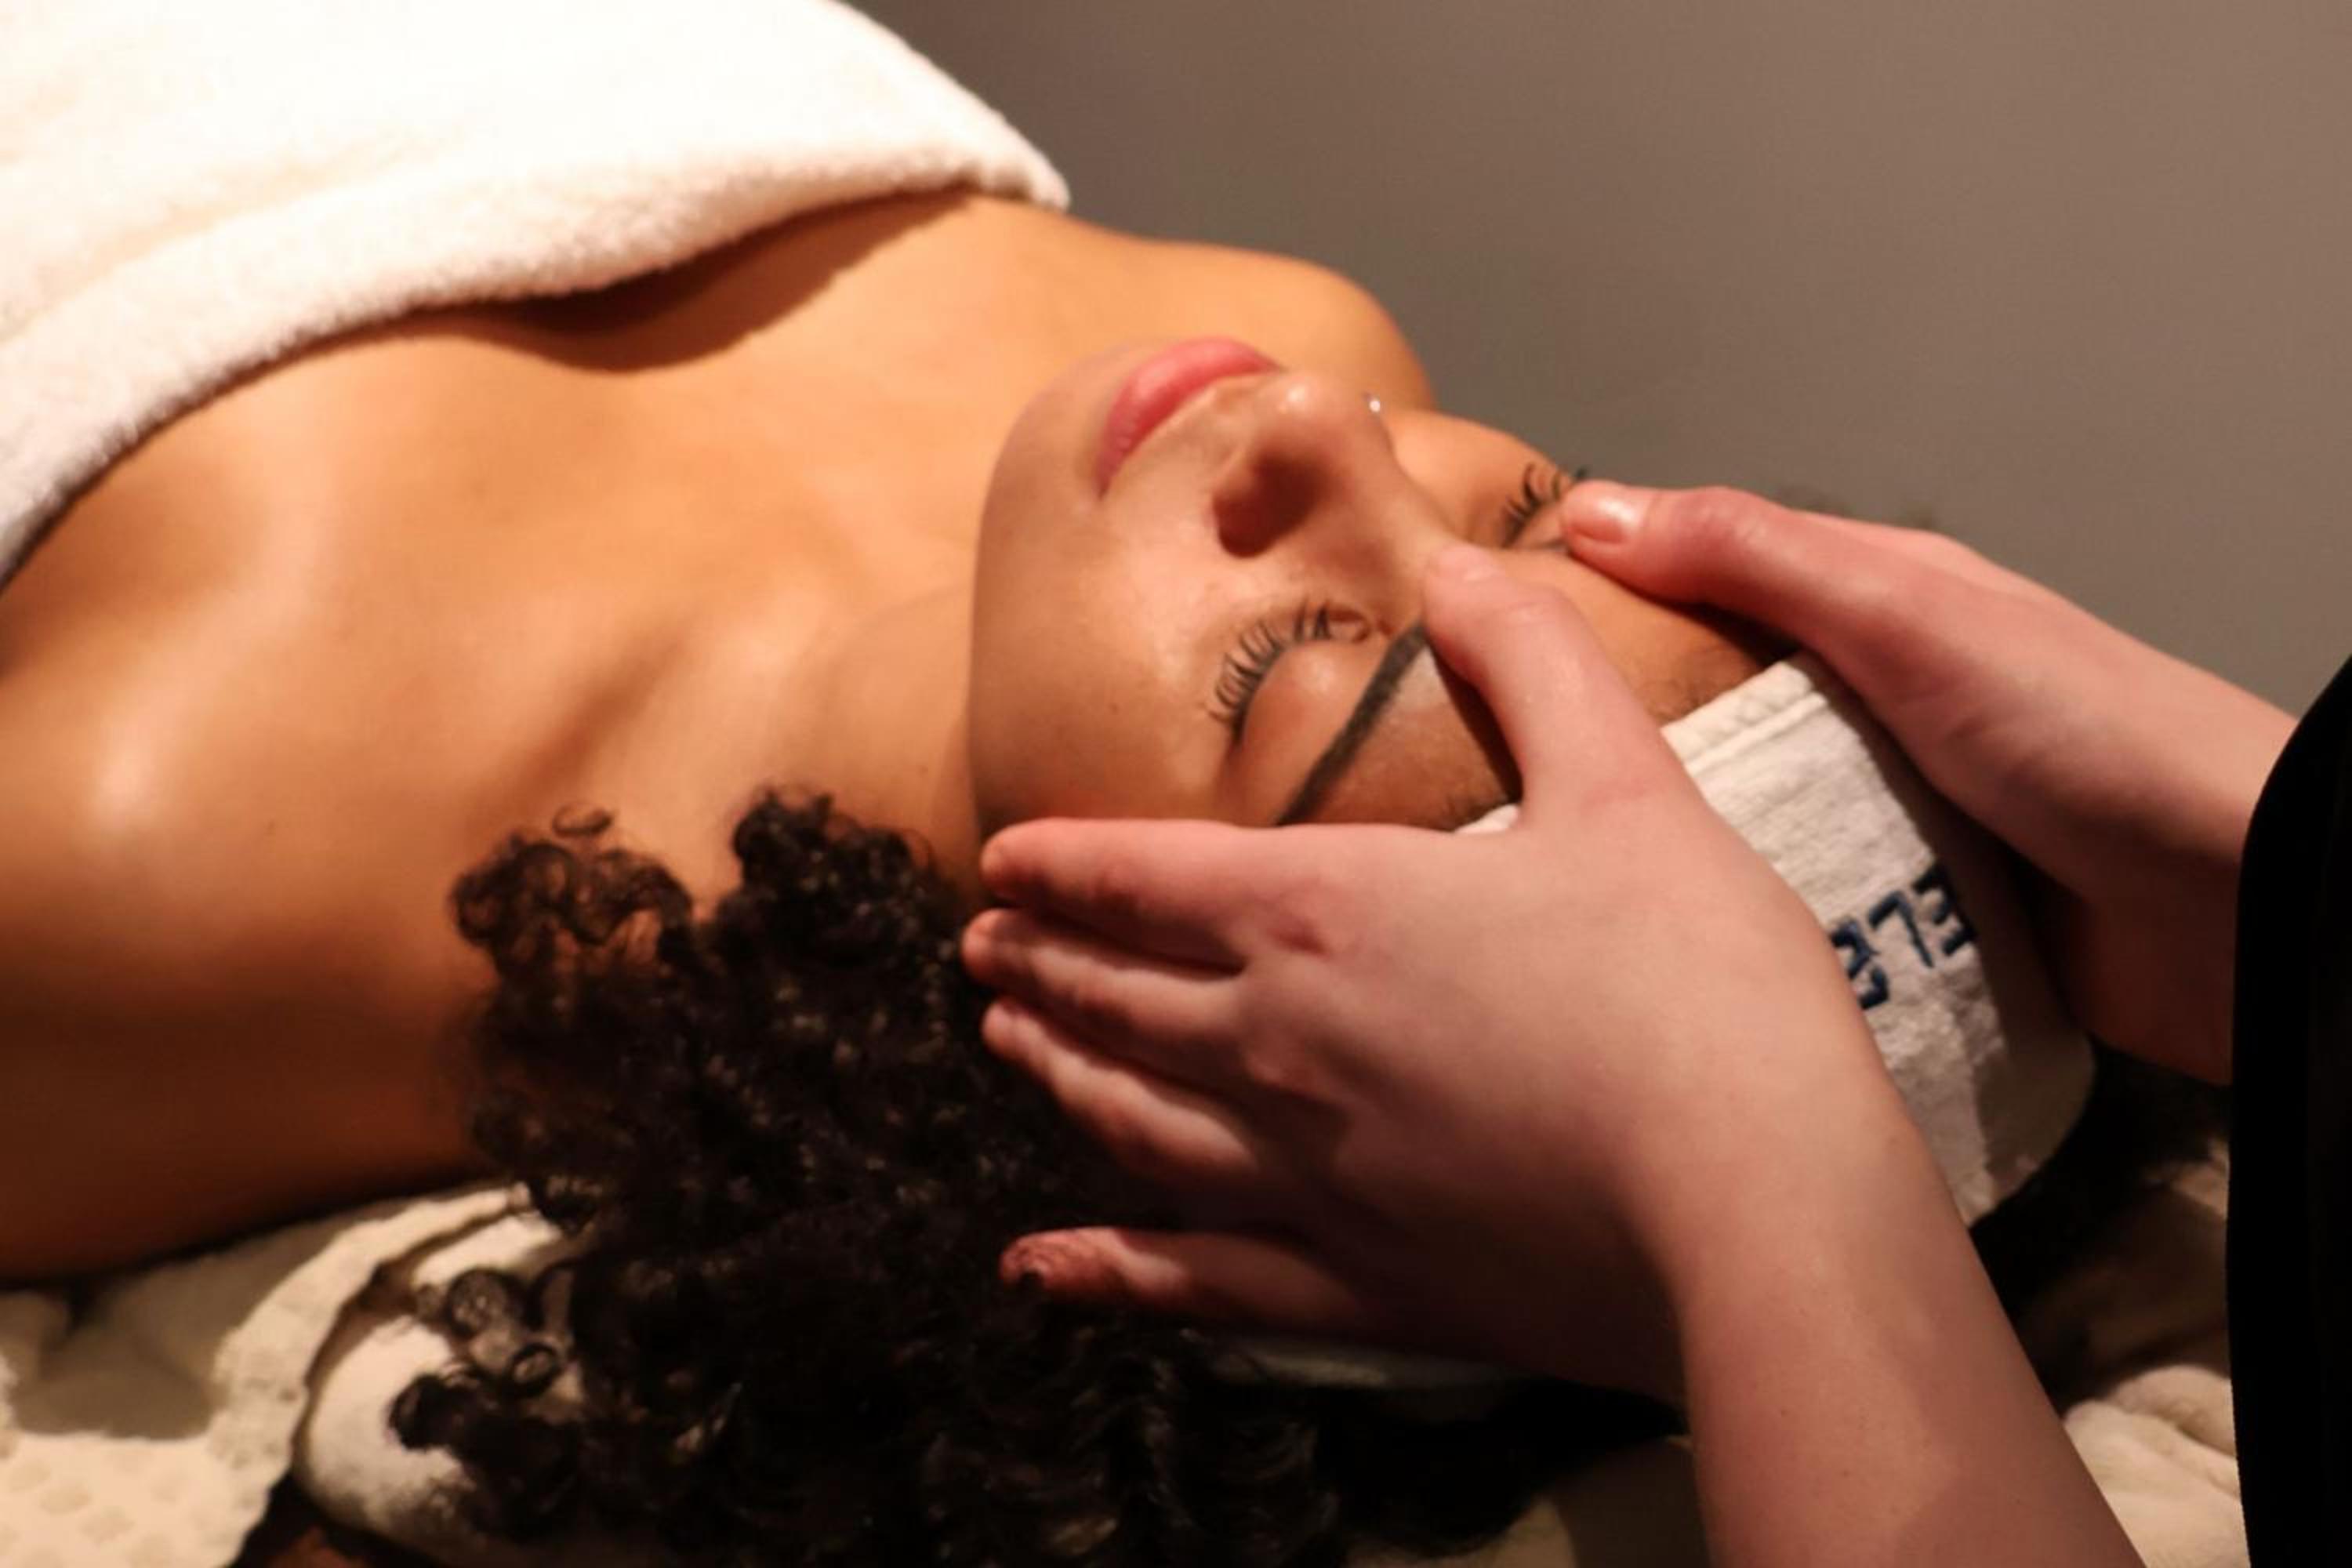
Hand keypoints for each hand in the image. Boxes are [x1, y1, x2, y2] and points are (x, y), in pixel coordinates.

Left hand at [961, 547, 1931, 1395]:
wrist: (1756, 1211)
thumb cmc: (1698, 986)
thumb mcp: (1627, 785)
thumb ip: (1531, 664)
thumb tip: (1458, 566)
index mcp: (1326, 913)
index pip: (1146, 877)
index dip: (1063, 865)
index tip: (998, 862)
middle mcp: (1278, 1045)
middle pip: (1118, 996)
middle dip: (1041, 962)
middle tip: (977, 947)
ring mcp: (1303, 1180)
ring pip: (1131, 1120)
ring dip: (1058, 1072)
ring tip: (1004, 1042)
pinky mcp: (1355, 1288)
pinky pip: (1192, 1280)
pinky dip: (1104, 1273)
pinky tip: (1039, 1268)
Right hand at [1560, 481, 2292, 1082]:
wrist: (2233, 907)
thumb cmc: (2092, 737)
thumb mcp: (1908, 618)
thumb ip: (1758, 559)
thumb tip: (1597, 509)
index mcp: (1875, 605)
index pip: (1705, 571)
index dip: (1598, 585)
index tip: (1478, 622)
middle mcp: (1874, 702)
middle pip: (1710, 699)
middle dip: (1612, 727)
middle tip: (1491, 770)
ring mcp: (1888, 808)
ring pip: (1742, 808)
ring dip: (1673, 831)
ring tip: (1554, 863)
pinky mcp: (1905, 908)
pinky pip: (1791, 898)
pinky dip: (1737, 908)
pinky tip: (1664, 932)